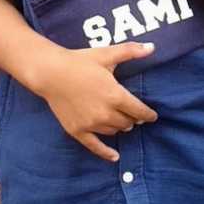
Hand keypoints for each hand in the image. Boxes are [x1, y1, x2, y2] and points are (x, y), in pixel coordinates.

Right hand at [39, 41, 158, 161]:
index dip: (148, 114)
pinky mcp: (77, 130)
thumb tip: (153, 47)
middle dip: (133, 119)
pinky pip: (95, 146)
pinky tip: (115, 157)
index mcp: (115, 95)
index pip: (139, 110)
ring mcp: (91, 124)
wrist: (49, 72)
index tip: (152, 116)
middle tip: (133, 114)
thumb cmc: (79, 61)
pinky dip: (106, 152)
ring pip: (114, 131)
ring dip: (120, 127)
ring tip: (122, 122)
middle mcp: (105, 113)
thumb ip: (130, 51)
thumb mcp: (106, 54)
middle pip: (128, 122)